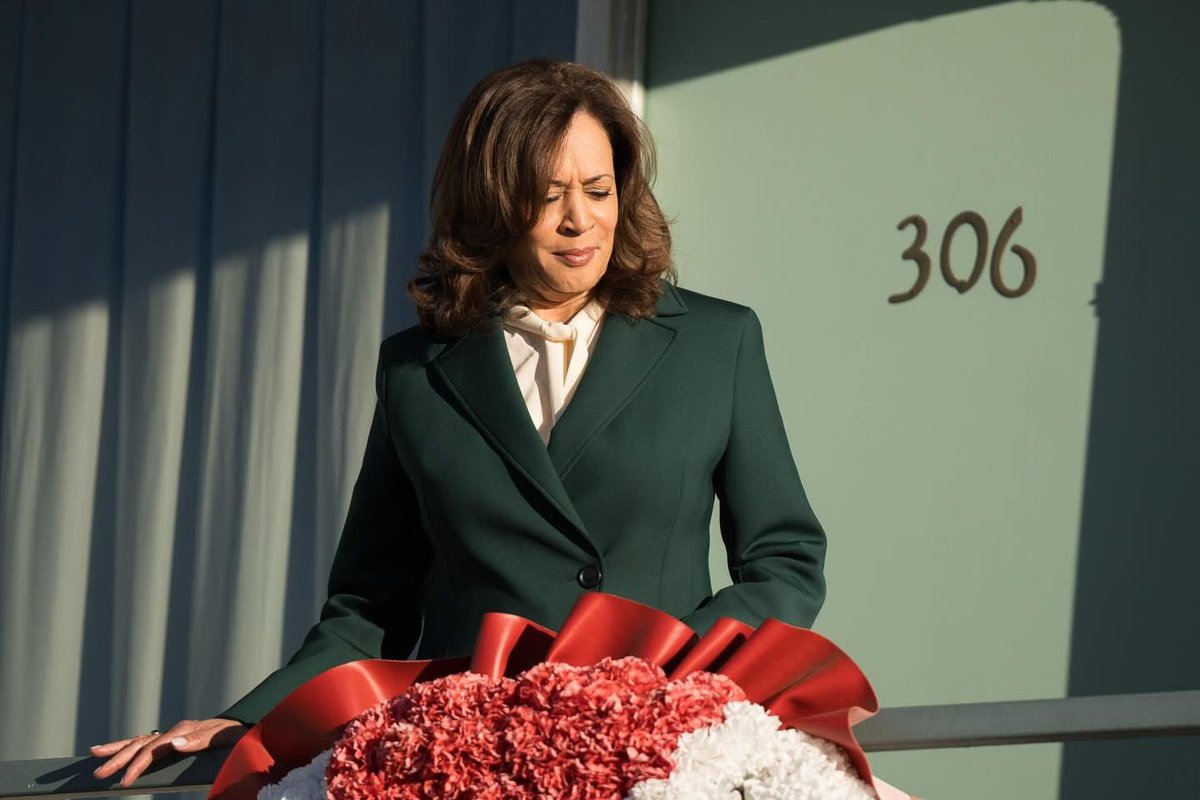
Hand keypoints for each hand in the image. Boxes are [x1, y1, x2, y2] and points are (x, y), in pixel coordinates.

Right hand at [90, 718, 246, 787]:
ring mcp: (172, 734)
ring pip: (138, 741)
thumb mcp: (223, 738)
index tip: (125, 782)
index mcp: (183, 731)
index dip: (137, 765)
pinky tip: (117, 749)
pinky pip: (146, 742)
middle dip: (118, 758)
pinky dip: (129, 745)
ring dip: (117, 749)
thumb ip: (198, 740)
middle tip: (98, 774)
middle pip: (140, 744)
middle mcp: (174, 731)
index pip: (153, 750)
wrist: (244, 727)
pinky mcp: (173, 739)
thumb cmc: (236, 735)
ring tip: (94, 753)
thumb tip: (171, 742)